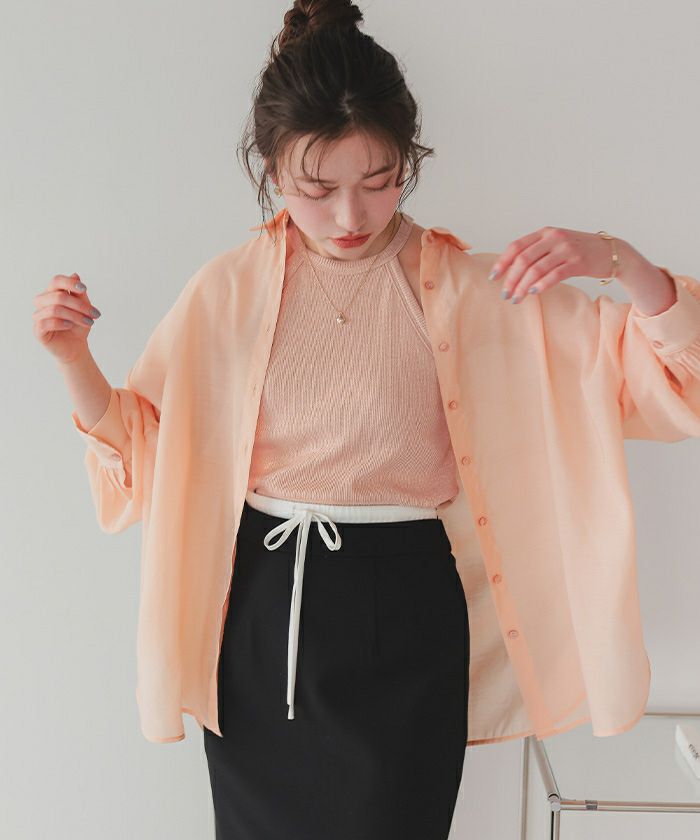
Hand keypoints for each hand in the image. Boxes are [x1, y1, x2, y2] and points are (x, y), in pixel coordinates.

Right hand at [33, 273, 101, 363]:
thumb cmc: (78, 326)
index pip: (56, 281)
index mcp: (52, 293)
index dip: (70, 283)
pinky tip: (70, 326)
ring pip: (55, 309)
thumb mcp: (84, 308)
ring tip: (89, 322)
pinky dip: (62, 323)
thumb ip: (79, 294)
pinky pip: (46, 322)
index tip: (84, 289)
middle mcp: (42, 302)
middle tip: (95, 314)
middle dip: (80, 305)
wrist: (76, 347)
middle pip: (58, 296)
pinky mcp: (37, 330)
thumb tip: (75, 275)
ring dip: (75, 315)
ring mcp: (38, 316)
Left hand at [487, 226, 621, 303]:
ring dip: (523, 286)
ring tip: (516, 299)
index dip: (502, 262)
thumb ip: (536, 252)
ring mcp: (567, 249)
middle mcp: (554, 238)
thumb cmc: (579, 251)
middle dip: (510, 279)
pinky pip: (554, 275)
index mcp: (545, 232)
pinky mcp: (578, 262)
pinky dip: (541, 285)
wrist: (612, 252)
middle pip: (523, 259)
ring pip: (536, 269)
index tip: (493, 278)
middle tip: (505, 295)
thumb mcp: (556, 245)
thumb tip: (510, 270)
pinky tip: (533, 293)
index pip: (516, 246)